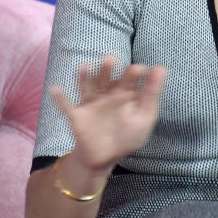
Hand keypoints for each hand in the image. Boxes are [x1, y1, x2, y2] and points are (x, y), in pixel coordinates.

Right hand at [50, 55, 167, 172]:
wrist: (104, 158)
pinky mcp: (77, 116)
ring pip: (87, 87)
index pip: (129, 80)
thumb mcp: (144, 117)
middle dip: (107, 69)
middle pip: (106, 78)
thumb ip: (152, 94)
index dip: (133, 73)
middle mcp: (106, 94)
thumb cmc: (127, 136)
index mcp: (124, 93)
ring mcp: (90, 104)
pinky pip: (66, 106)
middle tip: (110, 59)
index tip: (140, 68)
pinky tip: (55, 89)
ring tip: (85, 66)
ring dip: (85, 76)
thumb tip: (162, 68)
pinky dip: (60, 98)